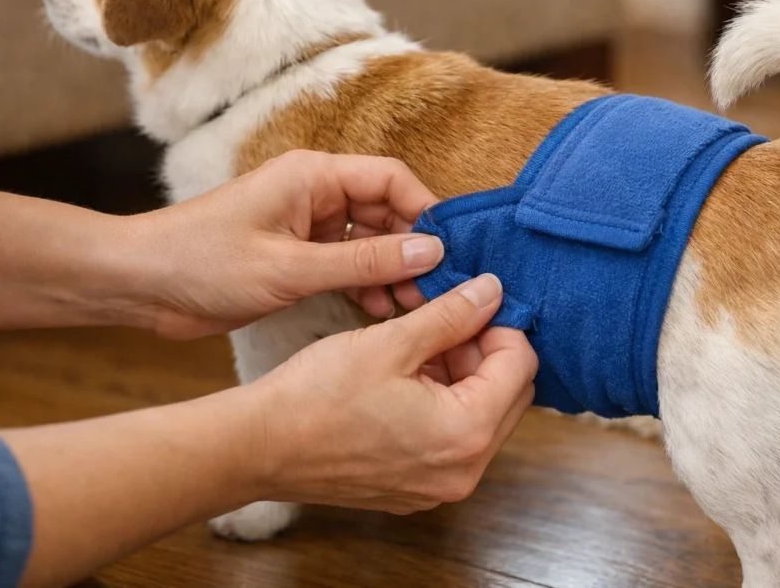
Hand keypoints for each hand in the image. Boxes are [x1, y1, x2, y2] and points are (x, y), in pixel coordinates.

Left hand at [128, 151, 442, 338]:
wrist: (140, 285)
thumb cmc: (204, 262)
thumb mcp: (290, 268)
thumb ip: (363, 261)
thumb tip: (430, 252)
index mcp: (314, 176)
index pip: (391, 180)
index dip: (425, 213)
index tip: (450, 253)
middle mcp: (316, 194)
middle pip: (386, 212)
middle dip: (412, 250)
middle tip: (434, 291)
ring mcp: (307, 225)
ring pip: (371, 241)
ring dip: (392, 271)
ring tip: (410, 306)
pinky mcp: (297, 254)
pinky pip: (348, 263)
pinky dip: (366, 284)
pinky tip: (378, 310)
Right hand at [246, 273, 537, 513]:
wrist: (259, 447)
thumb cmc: (316, 397)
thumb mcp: (392, 341)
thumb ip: (452, 315)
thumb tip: (491, 292)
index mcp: (465, 433)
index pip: (520, 366)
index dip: (503, 324)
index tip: (475, 300)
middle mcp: (463, 471)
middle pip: (508, 396)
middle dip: (486, 350)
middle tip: (450, 316)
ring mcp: (439, 486)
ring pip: (481, 416)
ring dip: (464, 374)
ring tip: (423, 340)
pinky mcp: (416, 488)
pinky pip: (452, 438)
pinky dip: (444, 402)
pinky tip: (409, 373)